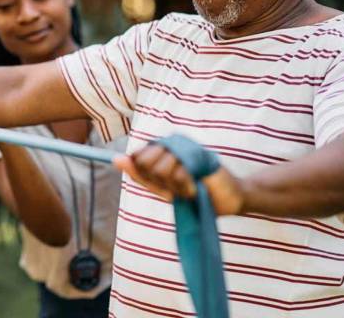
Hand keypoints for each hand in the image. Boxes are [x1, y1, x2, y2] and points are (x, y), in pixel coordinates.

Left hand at [114, 144, 245, 215]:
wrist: (228, 199)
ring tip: (189, 187)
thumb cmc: (194, 193)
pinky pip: (178, 172)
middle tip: (177, 187)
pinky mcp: (197, 155)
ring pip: (160, 168)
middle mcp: (170, 144)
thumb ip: (140, 174)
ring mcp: (184, 147)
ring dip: (174, 186)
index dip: (145, 176)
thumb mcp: (163, 188)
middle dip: (159, 182)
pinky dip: (185, 186)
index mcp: (160, 150)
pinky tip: (196, 187)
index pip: (136, 158)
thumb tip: (115, 159)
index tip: (162, 184)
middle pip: (144, 162)